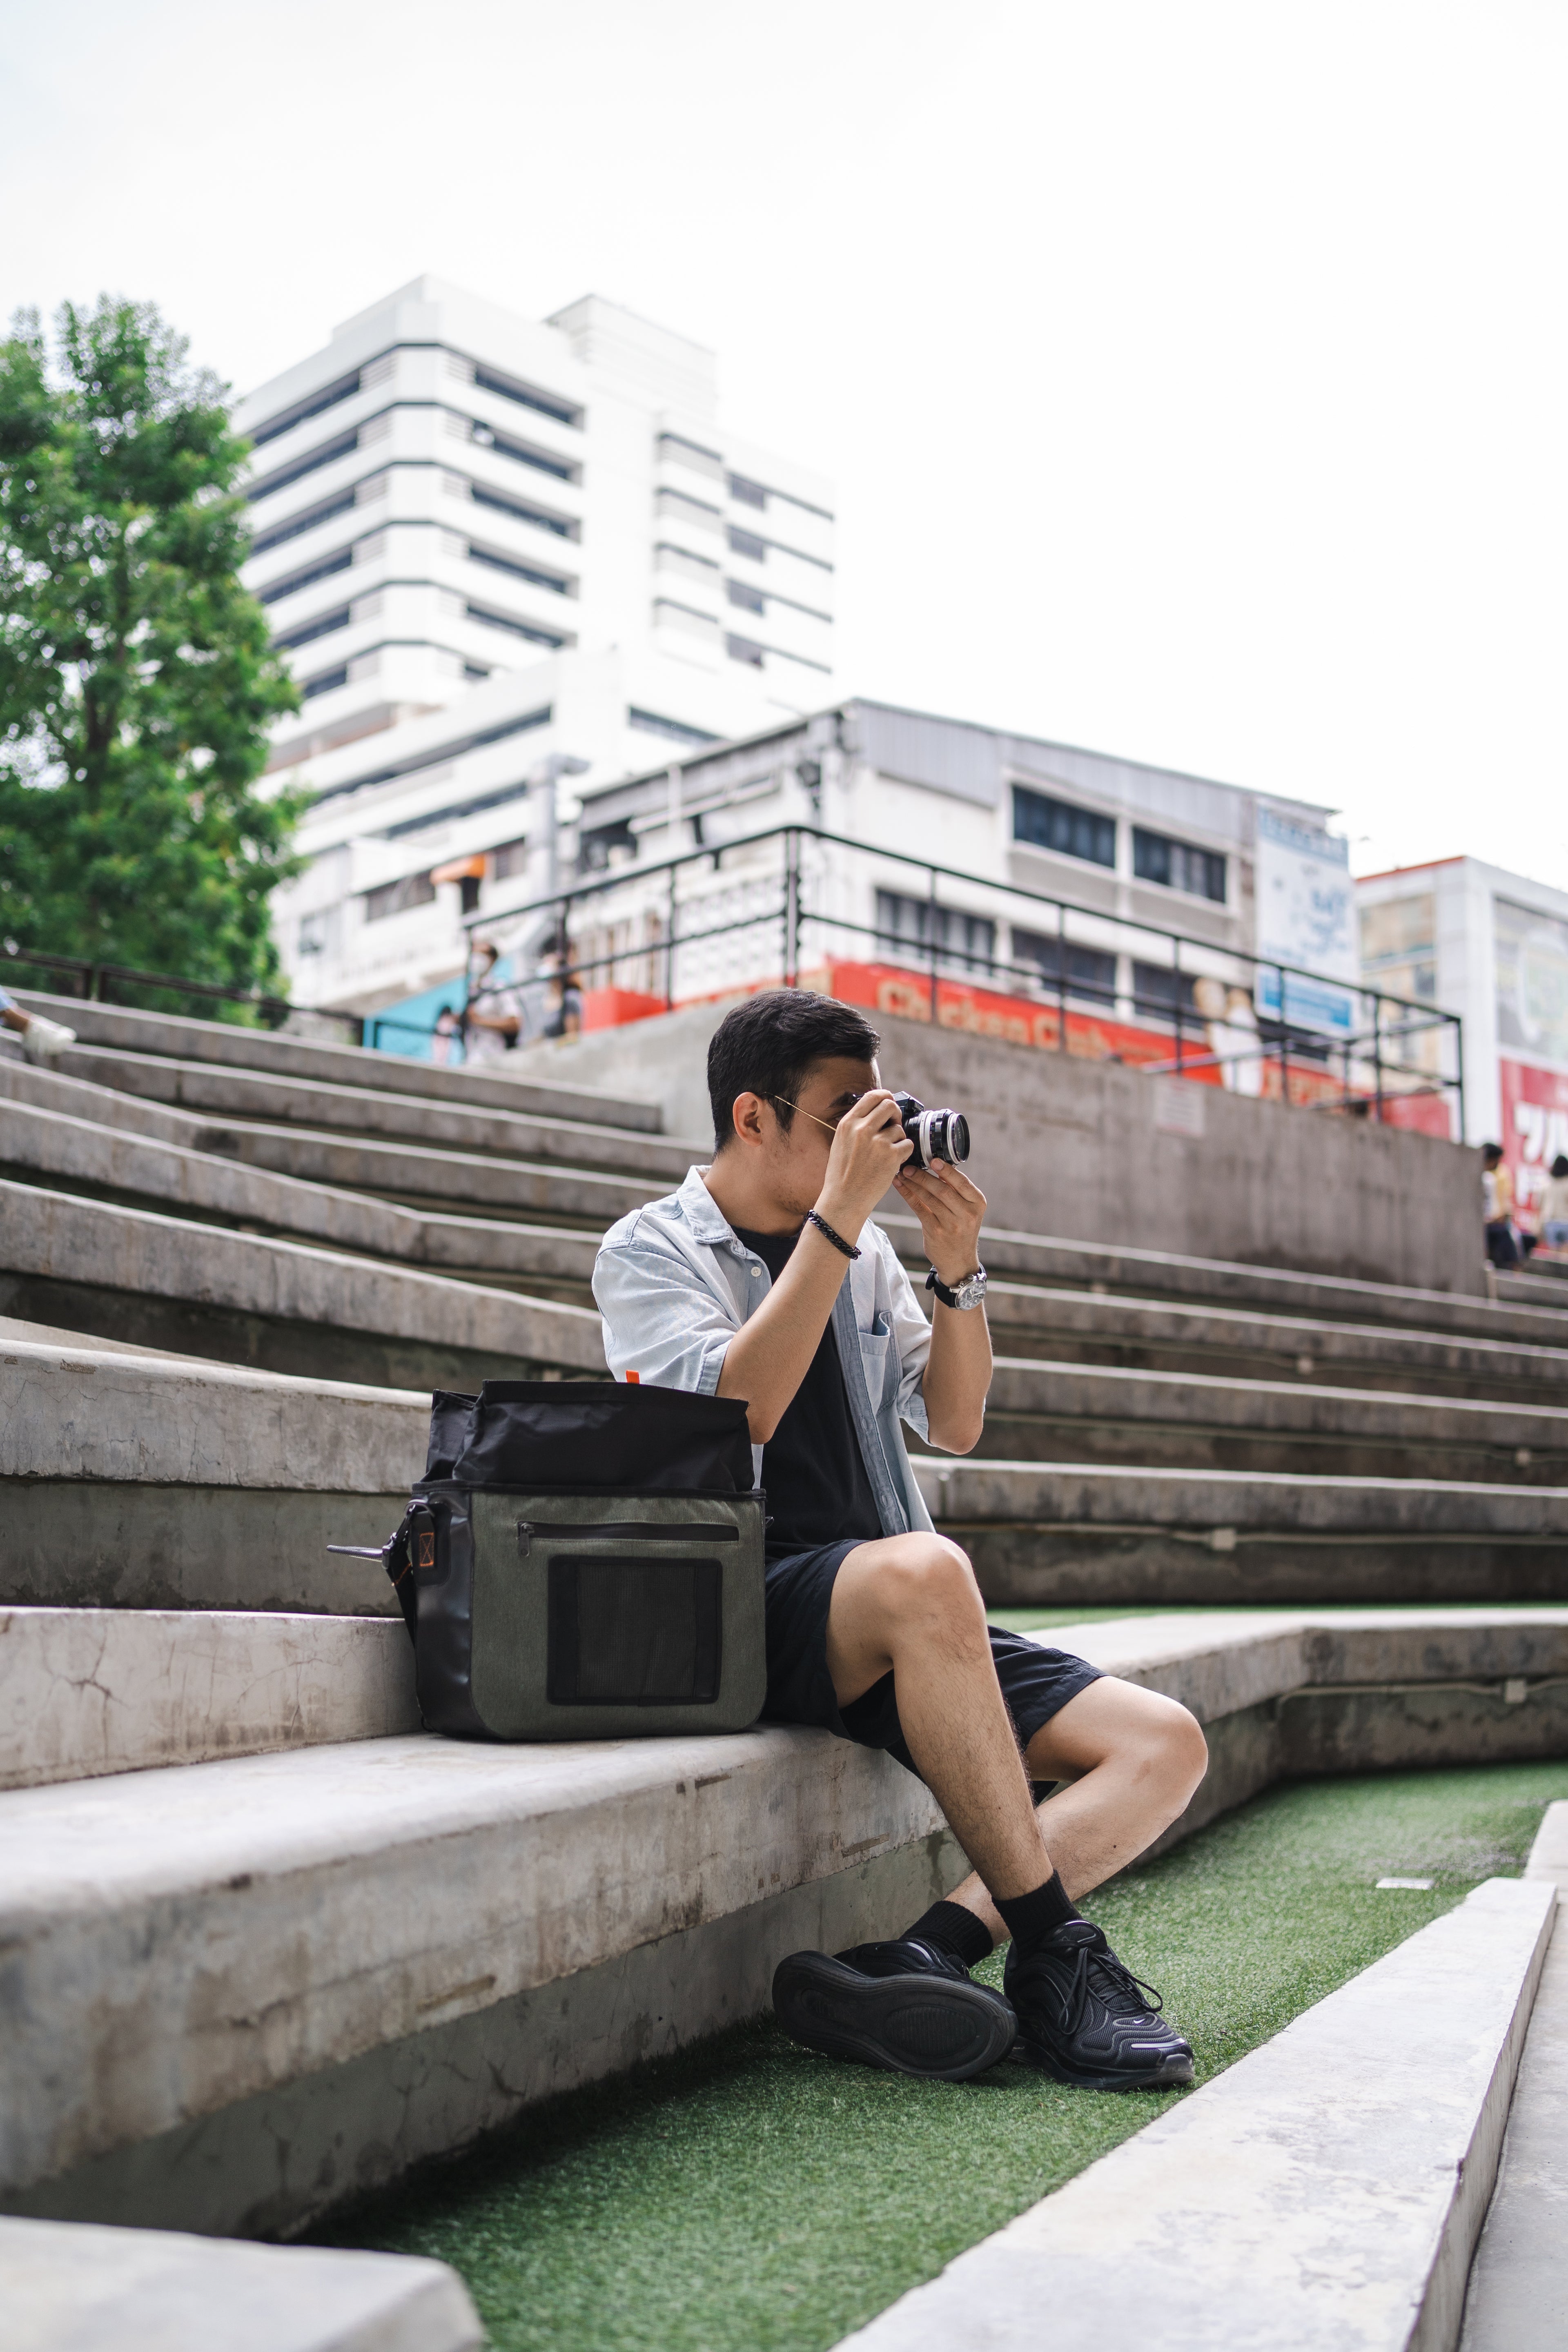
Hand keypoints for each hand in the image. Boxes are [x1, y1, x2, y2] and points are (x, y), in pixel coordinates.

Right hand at [815, 1088, 912, 1234]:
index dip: (885, 1097)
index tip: (889, 1104)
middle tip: (893, 1126)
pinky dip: (904, 1153)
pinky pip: (908, 1144)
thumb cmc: (841, 1175)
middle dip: (895, 1114)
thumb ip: (856, 1125)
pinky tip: (893, 1162)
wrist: (844, 1200)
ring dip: (898, 1139)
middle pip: (889, 1105)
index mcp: (848, 1123)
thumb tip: (876, 1111)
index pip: (872, 1096)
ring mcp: (878, 1142)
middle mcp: (862, 1129)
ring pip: (900, 1129)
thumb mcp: (840, 1142)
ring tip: (887, 1154)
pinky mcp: (891, 1156)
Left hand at [893, 1157, 986, 1286]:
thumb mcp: (968, 1210)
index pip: (962, 1182)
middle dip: (923, 1176)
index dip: (947, 1170)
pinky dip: (908, 1195)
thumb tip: (936, 1164)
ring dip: (913, 1184)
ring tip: (902, 1174)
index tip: (933, 1160)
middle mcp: (967, 1214)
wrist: (959, 1261)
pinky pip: (919, 1208)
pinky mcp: (935, 1232)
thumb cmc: (962, 1229)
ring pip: (929, 1198)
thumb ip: (957, 1191)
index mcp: (977, 1203)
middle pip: (942, 1189)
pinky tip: (901, 1186)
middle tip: (909, 1166)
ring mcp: (951, 1224)